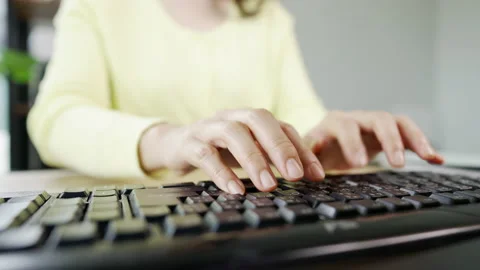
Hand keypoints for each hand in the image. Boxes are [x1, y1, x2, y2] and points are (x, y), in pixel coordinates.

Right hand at [140, 109, 324, 193]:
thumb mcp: (248, 150)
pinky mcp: (189, 143)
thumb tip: (306, 175)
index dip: (301, 149)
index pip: (282, 127)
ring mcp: (208, 127)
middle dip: (279, 147)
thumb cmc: (219, 148)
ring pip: (233, 134)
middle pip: (258, 120)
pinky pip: (205, 154)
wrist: (175, 143)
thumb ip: (272, 158)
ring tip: (268, 185)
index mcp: (250, 118)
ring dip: (253, 159)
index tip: (316, 175)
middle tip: (294, 175)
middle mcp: (231, 116)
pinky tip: (235, 190)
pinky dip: (221, 172)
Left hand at [305, 111, 443, 170]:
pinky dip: (422, 145)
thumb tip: (305, 156)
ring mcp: (375, 126)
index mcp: (335, 122)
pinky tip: (436, 159)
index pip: (346, 126)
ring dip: (414, 138)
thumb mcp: (306, 151)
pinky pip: (408, 135)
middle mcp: (358, 119)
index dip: (353, 143)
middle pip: (379, 119)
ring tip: (428, 156)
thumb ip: (307, 152)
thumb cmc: (314, 149)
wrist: (323, 145)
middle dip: (390, 140)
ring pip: (399, 123)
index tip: (359, 163)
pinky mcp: (388, 135)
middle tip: (396, 164)